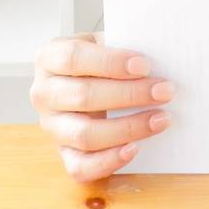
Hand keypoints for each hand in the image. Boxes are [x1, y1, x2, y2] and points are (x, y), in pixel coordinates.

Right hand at [30, 31, 174, 179]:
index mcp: (49, 58)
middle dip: (130, 95)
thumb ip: (122, 45)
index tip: (145, 65)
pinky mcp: (62, 154)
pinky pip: (81, 167)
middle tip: (165, 91)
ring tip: (160, 119)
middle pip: (83, 96)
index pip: (74, 58)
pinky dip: (108, 161)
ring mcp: (52, 127)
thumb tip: (160, 59)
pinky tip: (134, 149)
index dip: (110, 62)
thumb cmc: (99, 59)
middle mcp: (44, 94)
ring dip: (128, 128)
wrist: (87, 81)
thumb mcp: (104, 42)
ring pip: (85, 134)